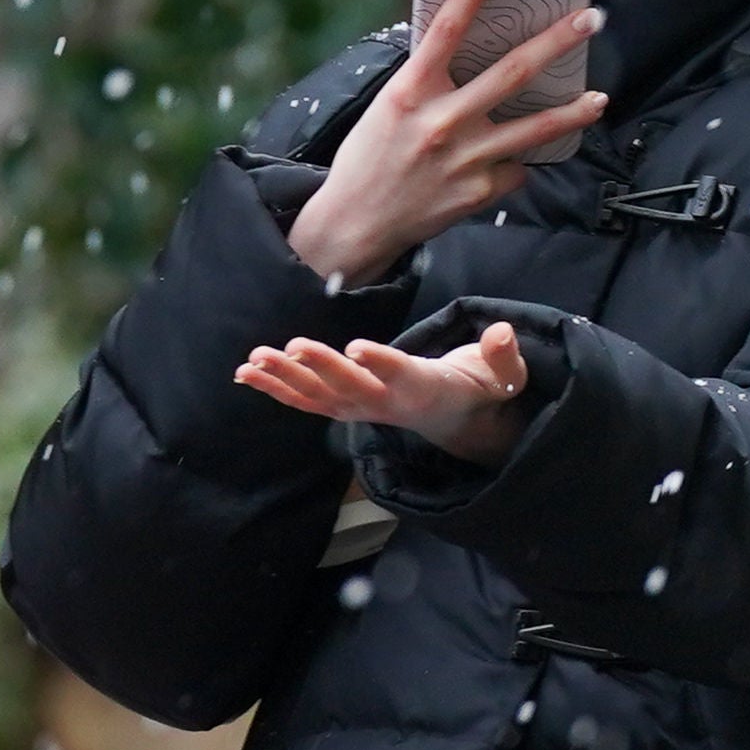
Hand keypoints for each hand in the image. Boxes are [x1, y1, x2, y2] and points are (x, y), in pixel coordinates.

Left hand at [233, 320, 531, 466]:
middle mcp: (385, 402)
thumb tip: (504, 331)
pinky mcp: (344, 408)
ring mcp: (360, 408)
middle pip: (351, 387)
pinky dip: (275, 388)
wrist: (457, 419)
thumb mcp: (503, 375)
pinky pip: (304, 402)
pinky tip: (246, 373)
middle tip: (293, 346)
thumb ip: (504, 356)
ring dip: (284, 379)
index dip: (381, 363)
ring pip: (318, 397)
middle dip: (321, 368)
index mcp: (423, 388)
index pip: (401, 374)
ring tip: (254, 360)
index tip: (357, 348)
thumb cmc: (477, 387)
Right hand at [285, 0, 605, 288]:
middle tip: (589, 19)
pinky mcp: (481, 191)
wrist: (355, 224)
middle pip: (512, 73)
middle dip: (556, 42)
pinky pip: (515, 167)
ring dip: (572, 111)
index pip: (445, 30)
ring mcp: (466, 159)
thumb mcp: (387, 109)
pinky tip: (504, 164)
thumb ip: (425, 82)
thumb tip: (463, 52)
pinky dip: (515, 162)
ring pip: (534, 129)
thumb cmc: (369, 160)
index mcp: (410, 93)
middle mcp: (442, 122)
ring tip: (598, 98)